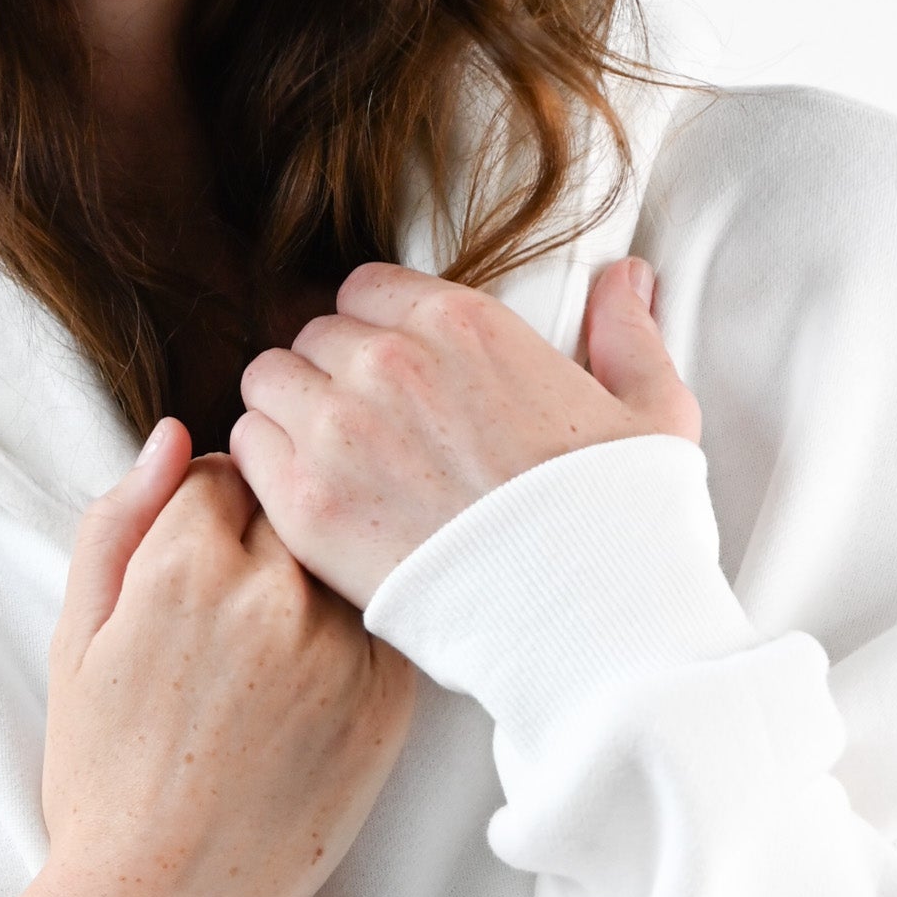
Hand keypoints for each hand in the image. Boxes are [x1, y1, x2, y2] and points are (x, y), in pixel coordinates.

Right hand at [0, 424, 412, 896]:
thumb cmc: (103, 776)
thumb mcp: (75, 640)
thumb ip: (118, 522)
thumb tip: (176, 435)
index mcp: (184, 566)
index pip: (225, 471)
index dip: (206, 518)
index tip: (195, 570)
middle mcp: (273, 595)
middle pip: (295, 506)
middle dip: (268, 541)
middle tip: (233, 620)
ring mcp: (341, 648)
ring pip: (344, 561)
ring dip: (316, 586)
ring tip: (269, 662)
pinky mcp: (390, 700)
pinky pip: (380, 624)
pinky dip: (353, 638)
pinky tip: (305, 697)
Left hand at [231, 257, 701, 607]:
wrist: (585, 617)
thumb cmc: (618, 521)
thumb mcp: (651, 411)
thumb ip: (626, 335)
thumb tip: (627, 280)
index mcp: (461, 325)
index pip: (366, 290)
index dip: (374, 332)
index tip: (390, 375)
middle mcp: (389, 362)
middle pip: (314, 338)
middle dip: (332, 376)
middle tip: (363, 432)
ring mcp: (339, 430)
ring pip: (267, 384)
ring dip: (289, 416)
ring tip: (327, 463)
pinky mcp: (307, 503)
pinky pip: (245, 449)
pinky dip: (266, 467)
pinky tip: (307, 498)